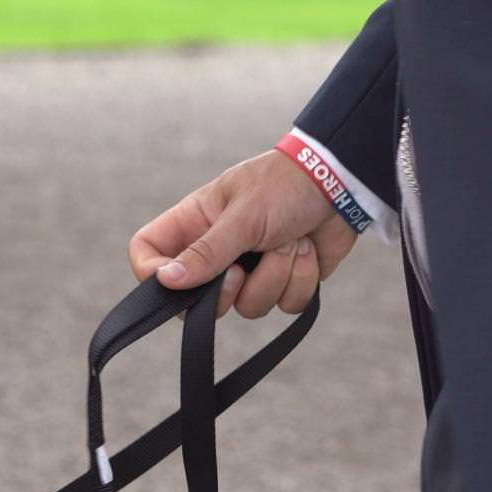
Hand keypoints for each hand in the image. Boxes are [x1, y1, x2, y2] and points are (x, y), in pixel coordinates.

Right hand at [129, 150, 357, 318]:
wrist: (344, 184)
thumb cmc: (287, 185)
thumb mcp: (243, 216)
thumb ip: (205, 253)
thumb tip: (166, 281)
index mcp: (194, 225)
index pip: (146, 254)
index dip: (151, 274)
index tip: (176, 282)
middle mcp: (215, 251)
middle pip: (195, 300)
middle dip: (227, 292)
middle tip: (241, 269)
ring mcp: (249, 270)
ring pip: (246, 307)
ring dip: (275, 277)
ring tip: (290, 242)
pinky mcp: (282, 281)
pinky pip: (282, 305)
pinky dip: (300, 281)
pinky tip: (307, 251)